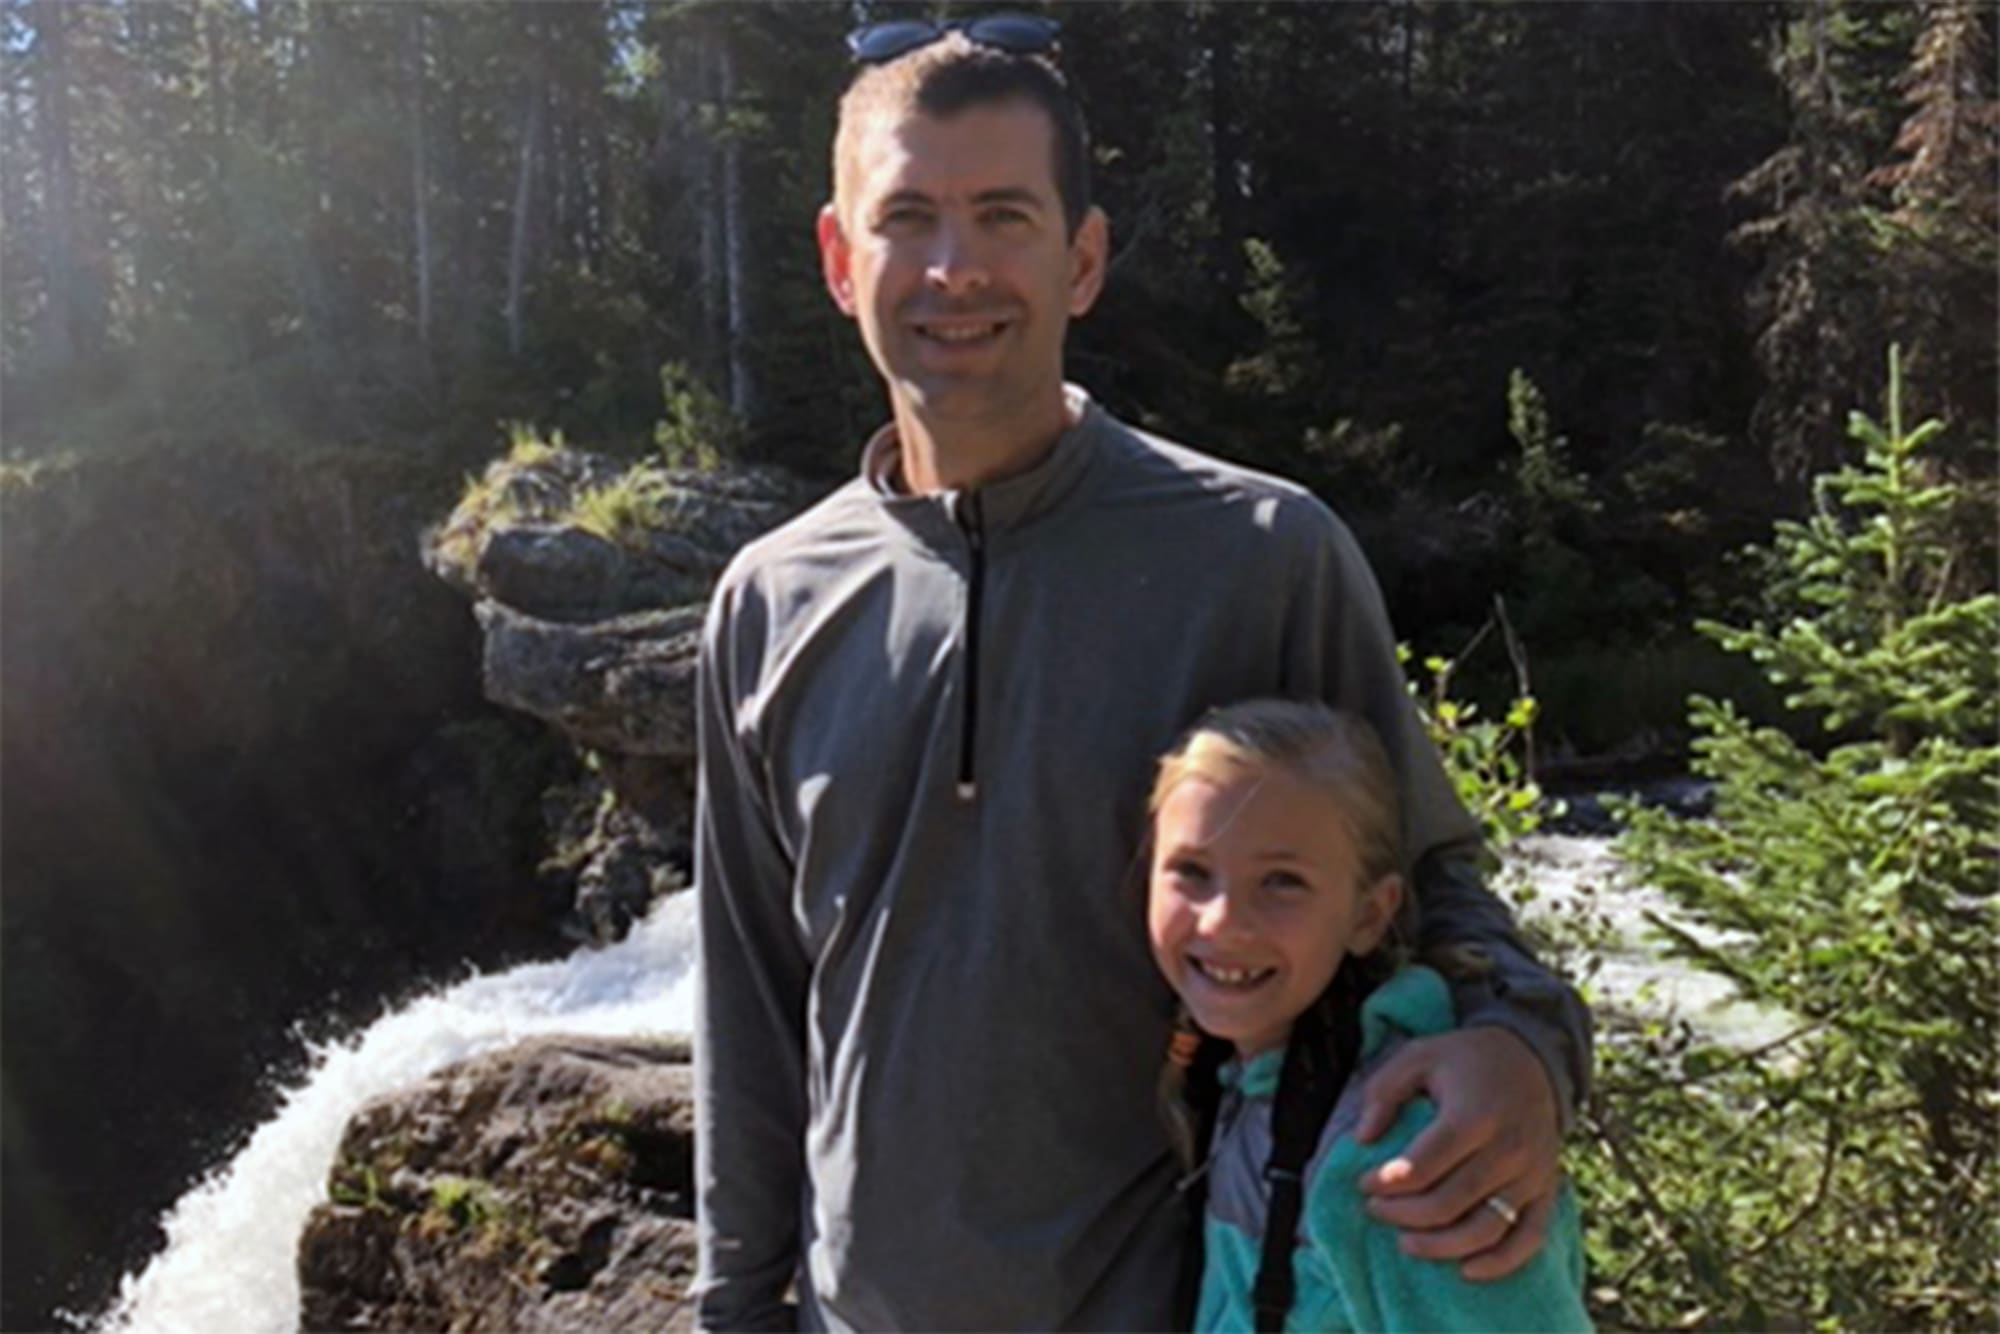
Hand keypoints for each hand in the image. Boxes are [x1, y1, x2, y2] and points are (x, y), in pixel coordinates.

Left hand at [1354, 1026, 1560, 1280]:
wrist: (1532, 1058)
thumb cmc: (1464, 1059)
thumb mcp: (1417, 1056)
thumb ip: (1383, 1092)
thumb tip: (1362, 1140)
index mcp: (1474, 1114)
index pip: (1424, 1166)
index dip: (1387, 1183)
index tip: (1363, 1184)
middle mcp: (1509, 1148)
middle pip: (1450, 1203)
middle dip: (1404, 1215)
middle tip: (1376, 1211)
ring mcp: (1533, 1173)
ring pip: (1486, 1228)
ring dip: (1441, 1246)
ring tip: (1406, 1243)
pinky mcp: (1547, 1190)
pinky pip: (1529, 1238)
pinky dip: (1501, 1263)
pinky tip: (1467, 1271)